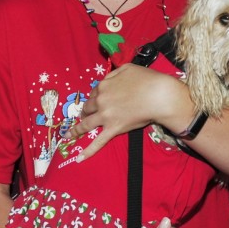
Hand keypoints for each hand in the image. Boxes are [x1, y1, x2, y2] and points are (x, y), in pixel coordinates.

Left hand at [68, 65, 190, 160]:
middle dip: (86, 111)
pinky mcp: (113, 129)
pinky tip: (79, 159)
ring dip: (76, 129)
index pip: (94, 92)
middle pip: (88, 107)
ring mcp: (105, 116)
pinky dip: (88, 151)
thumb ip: (114, 74)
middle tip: (86, 115)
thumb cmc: (147, 80)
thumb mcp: (127, 68)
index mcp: (103, 86)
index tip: (98, 99)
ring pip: (86, 124)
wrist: (159, 95)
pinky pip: (98, 142)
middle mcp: (101, 101)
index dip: (96, 96)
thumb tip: (108, 79)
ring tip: (69, 134)